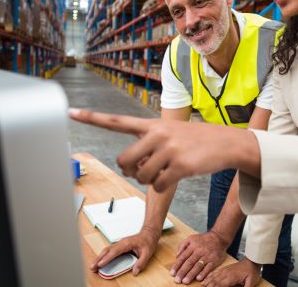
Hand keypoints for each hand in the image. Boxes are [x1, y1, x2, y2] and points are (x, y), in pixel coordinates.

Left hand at [68, 109, 259, 191]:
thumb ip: (148, 144)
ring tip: (166, 169)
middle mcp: (158, 134)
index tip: (70, 112)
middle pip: (123, 160)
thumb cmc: (195, 141)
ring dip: (150, 179)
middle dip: (130, 170)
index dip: (92, 118)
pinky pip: (158, 185)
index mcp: (152, 124)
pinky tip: (177, 175)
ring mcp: (169, 149)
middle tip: (144, 168)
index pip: (117, 121)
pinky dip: (164, 185)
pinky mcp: (180, 166)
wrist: (227, 143)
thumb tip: (130, 169)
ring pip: (141, 176)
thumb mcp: (171, 133)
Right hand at [91, 226, 159, 275]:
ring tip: (94, 266)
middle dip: (99, 259)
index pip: (114, 252)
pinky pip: (109, 251)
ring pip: (107, 250)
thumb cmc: (148, 241)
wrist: (149, 233)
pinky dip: (103, 256)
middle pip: (107, 250)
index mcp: (127, 243)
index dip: (107, 258)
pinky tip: (100, 261)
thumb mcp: (147, 253)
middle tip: (92, 267)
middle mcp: (121, 243)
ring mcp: (120, 243)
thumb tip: (135, 272)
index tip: (100, 264)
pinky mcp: (120, 246)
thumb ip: (141, 263)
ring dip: (99, 257)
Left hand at [171, 230, 229, 283]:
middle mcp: (199, 251)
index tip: (172, 273)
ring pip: (198, 266)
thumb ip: (182, 245)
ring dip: (191, 274)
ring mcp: (207, 256)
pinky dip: (204, 273)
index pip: (183, 257)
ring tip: (185, 281)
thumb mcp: (191, 238)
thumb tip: (176, 256)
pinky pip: (208, 267)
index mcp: (192, 246)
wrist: (218, 238)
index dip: (177, 266)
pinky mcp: (214, 260)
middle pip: (189, 262)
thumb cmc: (203, 240)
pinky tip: (198, 278)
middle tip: (177, 280)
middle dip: (182, 272)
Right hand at [202, 258, 261, 286]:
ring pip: (214, 276)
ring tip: (202, 285)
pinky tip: (207, 278)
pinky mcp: (226, 269)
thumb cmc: (253, 272)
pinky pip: (216, 272)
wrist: (253, 261)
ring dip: (208, 281)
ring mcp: (226, 270)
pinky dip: (210, 275)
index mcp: (232, 278)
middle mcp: (227, 274)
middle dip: (208, 285)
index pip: (220, 285)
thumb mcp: (251, 283)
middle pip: (215, 281)